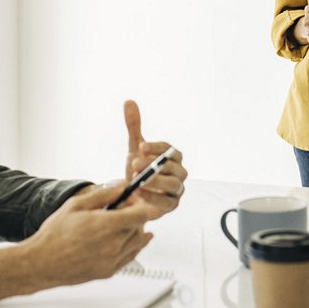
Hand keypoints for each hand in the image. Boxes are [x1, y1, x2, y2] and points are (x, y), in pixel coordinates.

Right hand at [24, 184, 153, 286]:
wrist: (41, 263)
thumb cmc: (54, 235)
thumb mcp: (77, 205)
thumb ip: (103, 194)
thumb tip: (121, 186)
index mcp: (107, 226)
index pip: (142, 213)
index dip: (139, 203)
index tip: (131, 200)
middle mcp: (114, 245)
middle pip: (140, 227)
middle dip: (134, 215)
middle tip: (120, 209)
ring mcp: (112, 261)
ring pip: (137, 243)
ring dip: (134, 231)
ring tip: (122, 223)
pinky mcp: (108, 272)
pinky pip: (129, 258)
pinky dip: (132, 247)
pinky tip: (128, 241)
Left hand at [121, 100, 186, 219]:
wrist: (132, 196)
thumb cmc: (140, 170)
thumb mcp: (135, 148)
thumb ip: (134, 126)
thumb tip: (128, 102)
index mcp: (173, 157)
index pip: (169, 150)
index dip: (157, 148)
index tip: (141, 146)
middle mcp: (179, 172)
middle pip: (174, 167)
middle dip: (155, 164)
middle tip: (135, 162)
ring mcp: (177, 190)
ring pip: (173, 184)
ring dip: (156, 181)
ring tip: (138, 179)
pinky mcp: (171, 205)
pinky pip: (167, 202)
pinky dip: (154, 197)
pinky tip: (140, 193)